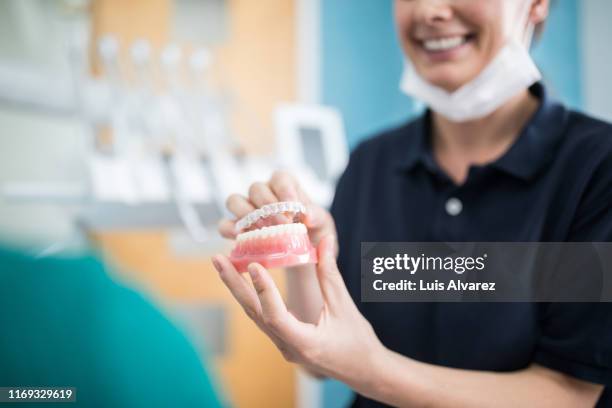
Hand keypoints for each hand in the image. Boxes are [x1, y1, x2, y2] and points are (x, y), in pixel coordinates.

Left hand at [211, 235, 384, 386]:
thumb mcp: (345, 307)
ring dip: (239, 289)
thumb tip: (324, 241)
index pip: (275, 315)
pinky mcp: (285, 341)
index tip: (254, 264)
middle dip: (234, 284)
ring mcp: (283, 346)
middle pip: (255, 313)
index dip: (264, 290)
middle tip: (218, 259)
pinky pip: (263, 317)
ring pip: (256, 315)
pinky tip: (243, 281)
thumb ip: (330, 274)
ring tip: (223, 265)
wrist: (364, 370)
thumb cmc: (358, 342)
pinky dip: (252, 297)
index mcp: (304, 343)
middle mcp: (287, 347)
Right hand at [217, 170, 335, 247]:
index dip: (284, 189)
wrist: (304, 251)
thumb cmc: (313, 231)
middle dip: (268, 206)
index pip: (279, 177)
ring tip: (261, 230)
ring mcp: (247, 209)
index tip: (293, 206)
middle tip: (281, 224)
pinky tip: (241, 238)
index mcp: (285, 185)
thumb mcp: (322, 224)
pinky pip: (224, 224)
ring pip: (234, 200)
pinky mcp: (236, 227)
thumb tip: (308, 216)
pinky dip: (230, 230)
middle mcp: (263, 193)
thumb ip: (317, 216)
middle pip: (256, 188)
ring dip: (246, 214)